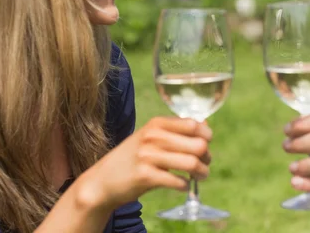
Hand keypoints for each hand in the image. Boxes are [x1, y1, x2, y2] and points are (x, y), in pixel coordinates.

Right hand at [83, 116, 211, 210]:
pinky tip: (182, 185)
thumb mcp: (150, 137)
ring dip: (201, 172)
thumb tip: (205, 125)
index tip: (206, 144)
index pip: (194, 124)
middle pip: (198, 144)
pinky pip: (178, 181)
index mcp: (156, 124)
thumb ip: (176, 130)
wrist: (102, 181)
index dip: (207, 136)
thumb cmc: (132, 158)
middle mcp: (152, 137)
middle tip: (205, 163)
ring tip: (199, 176)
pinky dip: (185, 185)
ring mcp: (148, 156)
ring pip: (191, 163)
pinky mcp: (145, 177)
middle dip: (207, 157)